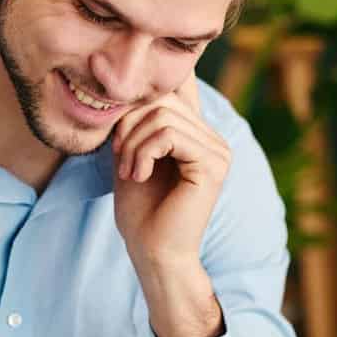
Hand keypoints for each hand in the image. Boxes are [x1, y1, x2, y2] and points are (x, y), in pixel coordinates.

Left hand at [111, 76, 230, 273]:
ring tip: (129, 171)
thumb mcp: (131, 155)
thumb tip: (129, 83)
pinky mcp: (213, 164)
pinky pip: (170, 135)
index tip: (118, 138)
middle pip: (162, 99)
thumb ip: (136, 122)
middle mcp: (213, 139)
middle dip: (129, 126)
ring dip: (133, 143)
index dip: (137, 104)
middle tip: (120, 159)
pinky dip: (144, 152)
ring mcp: (218, 151)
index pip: (170, 92)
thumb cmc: (141, 211)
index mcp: (198, 136)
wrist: (152, 253)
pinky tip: (139, 175)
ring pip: (163, 116)